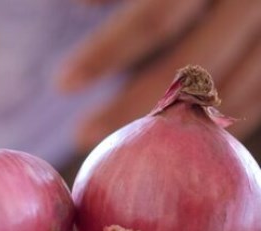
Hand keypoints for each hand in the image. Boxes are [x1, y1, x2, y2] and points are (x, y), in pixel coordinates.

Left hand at [57, 0, 260, 151]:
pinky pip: (252, 100)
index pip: (154, 20)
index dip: (107, 53)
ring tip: (122, 142)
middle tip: (81, 135)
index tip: (63, 83)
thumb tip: (84, 5)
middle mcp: (248, 4)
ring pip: (219, 93)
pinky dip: (209, 125)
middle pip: (184, 71)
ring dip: (166, 127)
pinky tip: (171, 141)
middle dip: (127, 108)